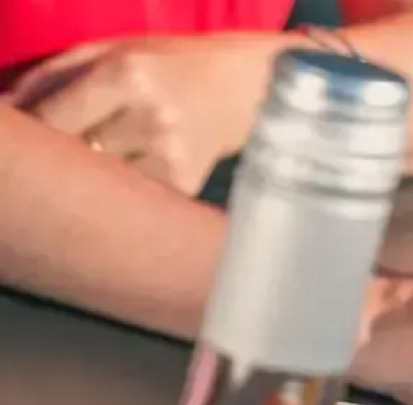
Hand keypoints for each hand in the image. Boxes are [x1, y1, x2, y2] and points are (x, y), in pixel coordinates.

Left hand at [10, 35, 275, 193]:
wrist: (241, 89)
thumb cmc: (164, 65)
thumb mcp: (108, 52)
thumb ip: (50, 77)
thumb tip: (4, 111)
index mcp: (126, 76)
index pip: (52, 119)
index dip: (30, 136)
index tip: (22, 147)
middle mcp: (150, 118)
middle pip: (72, 155)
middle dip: (55, 158)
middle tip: (51, 159)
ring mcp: (171, 157)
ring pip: (98, 181)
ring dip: (85, 177)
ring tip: (92, 163)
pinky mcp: (184, 185)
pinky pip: (131, 195)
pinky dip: (119, 189)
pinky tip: (125, 174)